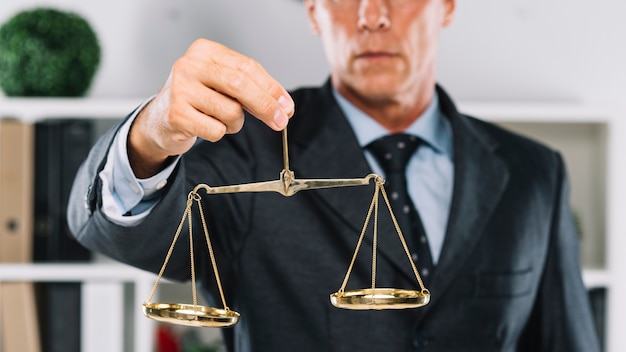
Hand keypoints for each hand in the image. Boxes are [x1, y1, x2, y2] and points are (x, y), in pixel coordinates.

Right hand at [128, 39, 294, 177]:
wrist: (160, 120)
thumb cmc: (197, 99)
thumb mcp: (222, 84)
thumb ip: (251, 89)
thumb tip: (283, 106)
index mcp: (205, 51)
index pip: (247, 67)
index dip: (271, 88)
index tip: (287, 105)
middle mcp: (189, 65)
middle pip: (240, 85)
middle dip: (265, 106)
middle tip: (280, 121)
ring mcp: (180, 89)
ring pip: (231, 111)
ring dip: (235, 123)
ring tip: (220, 120)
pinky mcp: (176, 114)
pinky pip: (216, 130)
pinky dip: (218, 133)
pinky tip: (205, 127)